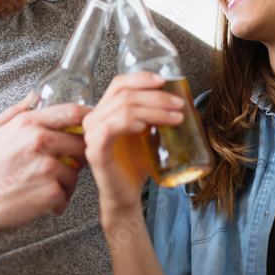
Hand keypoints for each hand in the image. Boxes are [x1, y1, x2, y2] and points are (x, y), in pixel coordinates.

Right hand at [0, 94, 88, 233]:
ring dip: (67, 180)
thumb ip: (16, 111)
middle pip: (81, 142)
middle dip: (77, 154)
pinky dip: (58, 200)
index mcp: (28, 123)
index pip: (73, 112)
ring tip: (48, 185)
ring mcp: (47, 167)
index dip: (88, 118)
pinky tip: (43, 201)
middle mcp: (39, 141)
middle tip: (66, 164)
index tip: (92, 125)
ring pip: (76, 171)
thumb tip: (34, 95)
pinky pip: (67, 193)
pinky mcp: (50, 192)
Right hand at [83, 73, 184, 221]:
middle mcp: (94, 119)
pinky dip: (129, 122)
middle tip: (179, 105)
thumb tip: (182, 98)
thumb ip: (157, 115)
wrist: (127, 196)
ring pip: (122, 109)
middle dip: (156, 97)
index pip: (119, 84)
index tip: (164, 81)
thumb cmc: (137, 164)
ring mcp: (92, 135)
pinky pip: (110, 128)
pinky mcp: (95, 151)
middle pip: (124, 94)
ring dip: (153, 109)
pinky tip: (145, 127)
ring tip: (175, 118)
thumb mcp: (150, 133)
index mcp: (105, 111)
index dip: (141, 78)